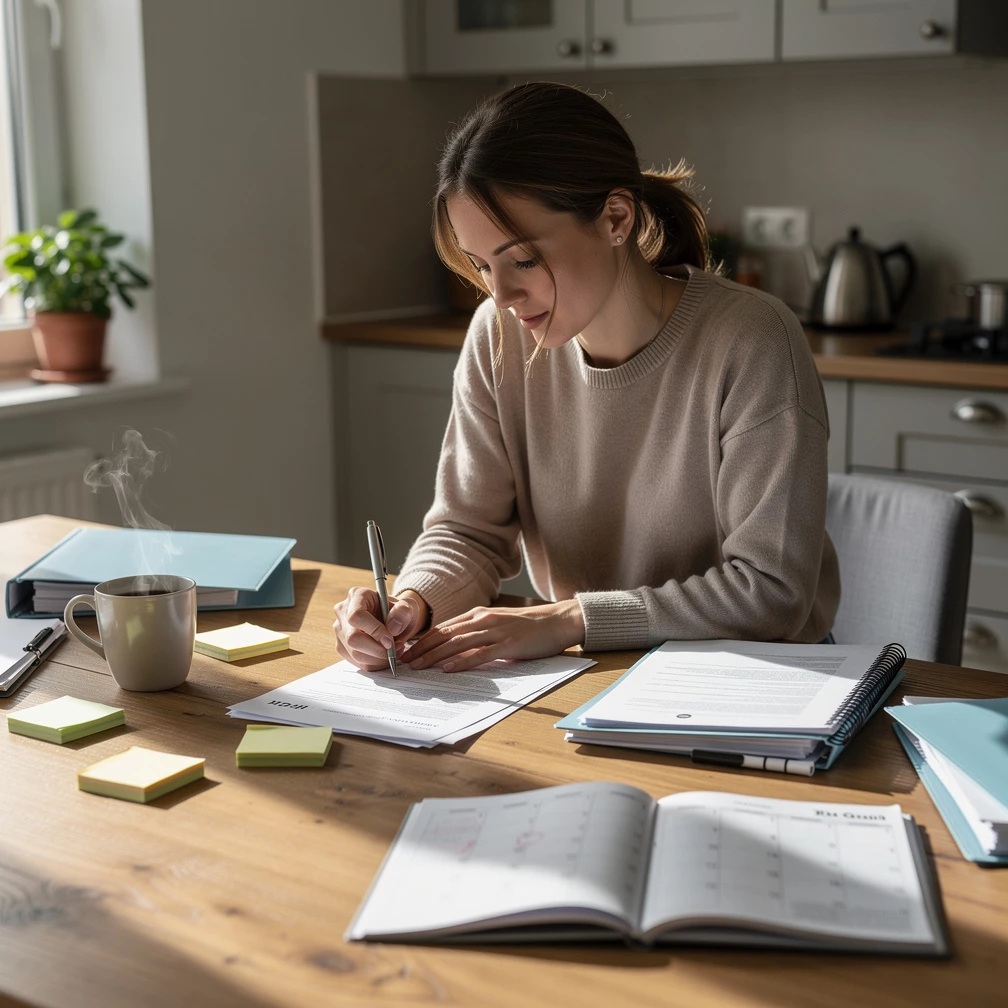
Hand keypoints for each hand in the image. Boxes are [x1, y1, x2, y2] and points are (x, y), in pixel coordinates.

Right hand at [333, 587, 428, 670]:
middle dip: (378, 649)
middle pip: (353, 638)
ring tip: (395, 651)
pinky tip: (385, 655)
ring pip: (355, 653)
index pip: (357, 616)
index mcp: (357, 595)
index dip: (374, 631)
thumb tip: (393, 628)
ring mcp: (340, 630)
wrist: (393, 620)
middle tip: (395, 648)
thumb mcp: (407, 606)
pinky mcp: (342, 646)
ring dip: (379, 658)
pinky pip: (357, 662)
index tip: (390, 640)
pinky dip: (375, 663)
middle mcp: (343, 611)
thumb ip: (403, 612)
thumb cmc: (397, 611)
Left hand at [401, 599, 584, 672]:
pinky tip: (448, 668)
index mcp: (478, 615)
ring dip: (434, 655)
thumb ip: (477, 635)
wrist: (558, 621)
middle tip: (404, 662)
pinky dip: (462, 661)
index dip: (423, 640)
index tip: (407, 652)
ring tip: (418, 666)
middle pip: (445, 635)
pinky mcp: (508, 644)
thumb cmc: (529, 627)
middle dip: (422, 649)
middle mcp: (482, 620)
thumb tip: (455, 652)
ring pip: (457, 643)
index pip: (443, 628)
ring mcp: (495, 631)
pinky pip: (480, 654)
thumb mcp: (497, 626)